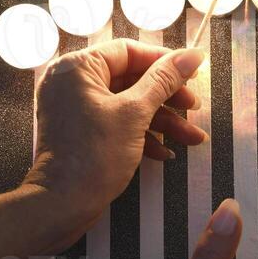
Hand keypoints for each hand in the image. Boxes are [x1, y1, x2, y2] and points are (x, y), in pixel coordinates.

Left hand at [24, 39, 206, 241]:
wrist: (63, 206)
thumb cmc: (92, 157)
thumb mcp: (135, 114)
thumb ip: (164, 81)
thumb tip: (192, 55)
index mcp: (77, 68)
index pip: (128, 52)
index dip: (164, 61)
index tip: (192, 72)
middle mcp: (72, 84)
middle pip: (131, 79)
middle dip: (167, 98)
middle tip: (194, 107)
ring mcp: (76, 110)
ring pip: (128, 105)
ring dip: (162, 121)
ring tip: (192, 138)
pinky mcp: (82, 134)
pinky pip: (117, 124)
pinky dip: (142, 136)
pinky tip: (165, 153)